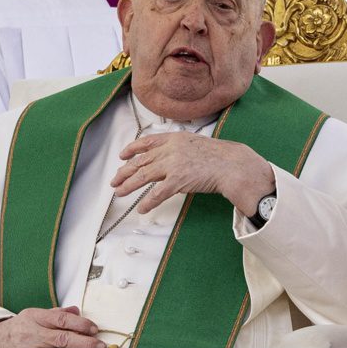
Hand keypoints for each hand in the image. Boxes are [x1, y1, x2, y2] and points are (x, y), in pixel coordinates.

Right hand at [0, 306, 105, 347]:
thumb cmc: (20, 328)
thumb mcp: (35, 314)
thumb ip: (57, 313)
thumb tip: (77, 311)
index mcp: (36, 317)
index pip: (61, 320)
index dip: (80, 324)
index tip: (94, 329)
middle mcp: (34, 334)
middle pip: (62, 338)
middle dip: (84, 343)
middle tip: (100, 346)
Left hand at [111, 132, 275, 216]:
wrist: (232, 164)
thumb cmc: (217, 157)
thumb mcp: (194, 144)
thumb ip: (177, 149)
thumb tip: (165, 159)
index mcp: (174, 138)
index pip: (147, 142)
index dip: (131, 149)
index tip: (122, 155)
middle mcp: (170, 149)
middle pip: (141, 160)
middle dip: (124, 171)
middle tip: (115, 180)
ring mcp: (174, 164)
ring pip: (144, 175)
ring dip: (129, 185)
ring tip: (119, 193)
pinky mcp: (178, 180)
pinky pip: (158, 193)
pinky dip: (148, 202)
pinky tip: (141, 208)